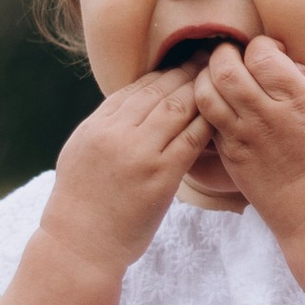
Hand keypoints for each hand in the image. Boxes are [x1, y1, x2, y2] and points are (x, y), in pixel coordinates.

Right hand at [36, 68, 210, 277]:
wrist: (80, 246)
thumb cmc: (81, 206)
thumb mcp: (81, 154)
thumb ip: (104, 128)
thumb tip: (126, 108)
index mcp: (97, 125)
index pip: (136, 87)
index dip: (163, 72)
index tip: (183, 63)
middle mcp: (116, 132)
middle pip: (159, 89)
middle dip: (187, 71)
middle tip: (210, 58)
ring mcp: (139, 152)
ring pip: (178, 107)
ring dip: (202, 90)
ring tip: (221, 80)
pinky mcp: (161, 175)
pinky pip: (192, 139)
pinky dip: (209, 123)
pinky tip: (223, 116)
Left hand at [194, 38, 304, 237]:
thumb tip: (296, 65)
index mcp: (297, 100)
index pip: (260, 54)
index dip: (261, 46)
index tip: (270, 55)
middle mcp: (266, 115)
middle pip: (225, 67)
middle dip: (226, 53)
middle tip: (236, 58)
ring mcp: (243, 137)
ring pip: (205, 92)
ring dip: (208, 77)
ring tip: (220, 77)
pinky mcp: (230, 155)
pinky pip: (205, 120)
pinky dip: (205, 105)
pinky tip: (220, 104)